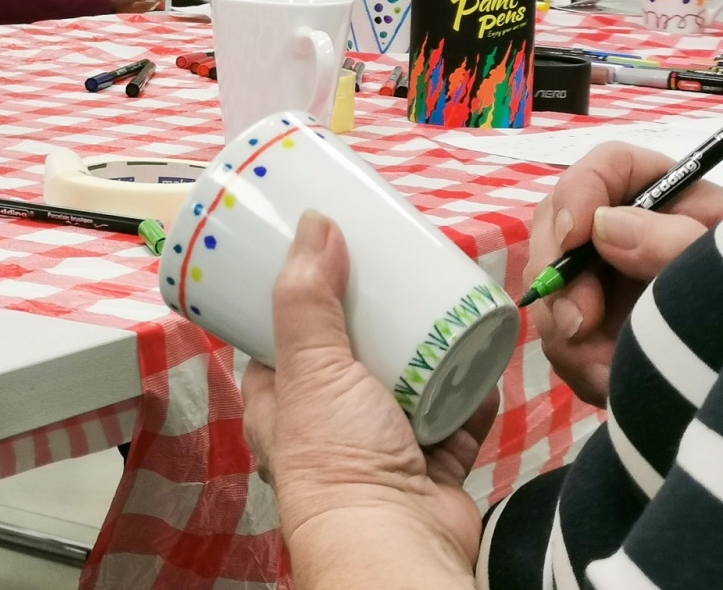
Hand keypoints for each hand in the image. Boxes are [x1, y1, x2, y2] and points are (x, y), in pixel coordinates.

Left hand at [242, 212, 493, 589]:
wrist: (398, 542)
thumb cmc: (337, 459)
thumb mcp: (310, 364)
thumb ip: (309, 298)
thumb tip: (313, 223)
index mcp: (282, 404)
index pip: (282, 340)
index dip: (300, 301)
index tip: (325, 260)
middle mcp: (328, 426)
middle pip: (352, 358)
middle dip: (376, 322)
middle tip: (395, 274)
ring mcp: (383, 447)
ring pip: (409, 386)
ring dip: (428, 352)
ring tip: (442, 301)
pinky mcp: (434, 465)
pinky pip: (458, 419)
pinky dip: (472, 392)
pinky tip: (483, 354)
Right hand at [525, 142, 722, 405]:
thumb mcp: (721, 263)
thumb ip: (672, 241)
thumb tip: (601, 227)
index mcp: (668, 203)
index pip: (609, 168)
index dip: (579, 193)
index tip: (572, 239)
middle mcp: (628, 234)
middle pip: (560, 223)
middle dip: (558, 273)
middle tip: (579, 322)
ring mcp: (608, 281)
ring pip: (551, 282)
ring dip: (562, 324)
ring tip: (600, 368)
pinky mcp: (599, 327)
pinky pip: (560, 331)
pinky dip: (574, 359)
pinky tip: (605, 381)